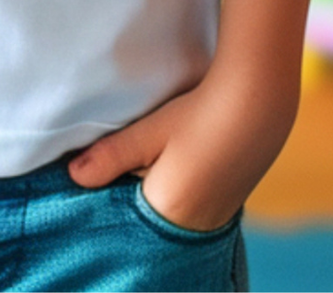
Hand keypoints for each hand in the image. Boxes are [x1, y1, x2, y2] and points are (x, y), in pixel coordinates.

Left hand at [66, 77, 291, 232]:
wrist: (259, 103)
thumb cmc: (199, 116)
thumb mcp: (149, 132)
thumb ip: (110, 156)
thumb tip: (74, 176)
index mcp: (169, 214)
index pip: (126, 228)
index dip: (108, 210)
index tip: (93, 194)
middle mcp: (195, 227)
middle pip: (148, 229)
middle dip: (128, 209)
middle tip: (114, 179)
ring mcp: (215, 220)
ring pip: (169, 222)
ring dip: (152, 202)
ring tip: (145, 170)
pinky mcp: (227, 207)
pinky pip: (190, 215)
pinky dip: (174, 200)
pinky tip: (171, 172)